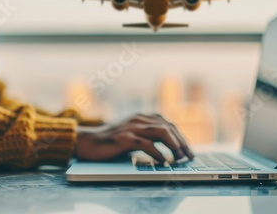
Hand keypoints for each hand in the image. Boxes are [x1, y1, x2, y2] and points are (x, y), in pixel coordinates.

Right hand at [74, 114, 193, 162]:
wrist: (88, 141)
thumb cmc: (111, 141)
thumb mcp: (132, 134)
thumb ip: (148, 135)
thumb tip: (169, 147)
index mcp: (142, 117)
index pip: (168, 124)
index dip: (181, 137)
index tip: (188, 151)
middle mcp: (138, 119)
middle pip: (167, 127)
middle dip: (181, 142)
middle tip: (188, 156)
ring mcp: (131, 127)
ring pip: (160, 132)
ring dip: (173, 146)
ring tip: (178, 158)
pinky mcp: (123, 138)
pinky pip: (145, 143)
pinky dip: (157, 152)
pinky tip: (162, 160)